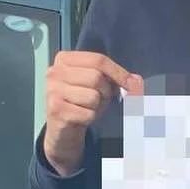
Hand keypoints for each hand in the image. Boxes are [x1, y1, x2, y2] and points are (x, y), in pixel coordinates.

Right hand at [43, 51, 141, 175]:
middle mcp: (55, 72)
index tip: (133, 84)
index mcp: (64, 59)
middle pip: (96, 77)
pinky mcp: (56, 110)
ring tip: (88, 108)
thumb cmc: (81, 102)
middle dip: (106, 92)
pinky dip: (90, 118)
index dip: (119, 72)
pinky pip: (88, 113)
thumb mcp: (97, 85)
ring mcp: (53, 91)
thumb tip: (137, 81)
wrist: (61, 129)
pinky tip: (81, 117)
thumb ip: (115, 78)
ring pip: (93, 96)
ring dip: (97, 106)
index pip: (98, 60)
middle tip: (100, 100)